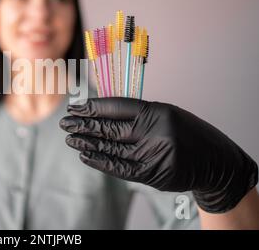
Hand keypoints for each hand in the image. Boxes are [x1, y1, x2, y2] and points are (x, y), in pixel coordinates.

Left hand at [59, 97, 257, 212]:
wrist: (216, 163)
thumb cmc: (188, 134)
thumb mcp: (167, 115)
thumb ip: (139, 115)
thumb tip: (102, 113)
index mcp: (159, 111)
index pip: (118, 107)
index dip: (94, 107)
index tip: (76, 107)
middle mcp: (156, 132)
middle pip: (111, 128)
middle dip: (85, 125)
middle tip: (65, 123)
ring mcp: (155, 154)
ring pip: (112, 148)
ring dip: (88, 143)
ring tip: (70, 138)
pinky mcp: (153, 174)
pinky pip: (120, 167)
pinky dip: (100, 161)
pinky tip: (84, 155)